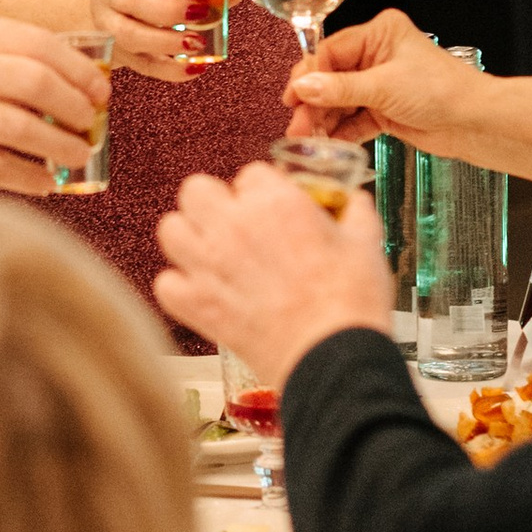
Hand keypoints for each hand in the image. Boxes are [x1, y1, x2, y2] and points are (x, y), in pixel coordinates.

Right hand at [0, 11, 110, 198]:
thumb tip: (73, 86)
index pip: (39, 42)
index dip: (80, 70)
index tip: (100, 91)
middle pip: (38, 81)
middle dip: (78, 108)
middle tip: (92, 125)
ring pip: (23, 127)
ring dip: (61, 147)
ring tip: (77, 156)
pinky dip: (30, 177)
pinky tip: (45, 181)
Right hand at [88, 0, 195, 81]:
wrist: (106, 3)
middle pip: (132, 1)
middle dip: (170, 10)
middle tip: (200, 13)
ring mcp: (106, 24)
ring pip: (131, 36)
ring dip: (167, 41)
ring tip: (196, 43)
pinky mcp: (117, 52)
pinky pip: (142, 65)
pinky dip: (170, 70)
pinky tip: (195, 67)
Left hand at [155, 159, 394, 389]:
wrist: (332, 356)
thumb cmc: (350, 303)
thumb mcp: (366, 244)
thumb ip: (356, 214)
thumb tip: (355, 203)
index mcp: (276, 203)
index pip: (251, 175)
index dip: (263, 191)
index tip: (272, 207)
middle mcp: (234, 227)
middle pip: (196, 190)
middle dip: (214, 202)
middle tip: (234, 222)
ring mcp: (210, 265)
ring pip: (170, 229)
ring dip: (188, 237)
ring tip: (210, 252)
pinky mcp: (197, 305)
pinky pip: (166, 284)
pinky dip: (180, 288)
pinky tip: (203, 292)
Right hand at [285, 8, 482, 154]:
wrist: (475, 123)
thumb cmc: (442, 91)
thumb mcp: (384, 87)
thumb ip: (340, 89)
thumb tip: (303, 87)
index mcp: (379, 33)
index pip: (331, 51)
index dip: (308, 75)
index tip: (292, 98)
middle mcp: (377, 54)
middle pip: (331, 78)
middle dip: (314, 104)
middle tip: (297, 127)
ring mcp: (379, 82)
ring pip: (340, 101)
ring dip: (324, 121)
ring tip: (309, 141)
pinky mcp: (384, 109)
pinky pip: (353, 119)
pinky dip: (341, 132)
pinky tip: (329, 143)